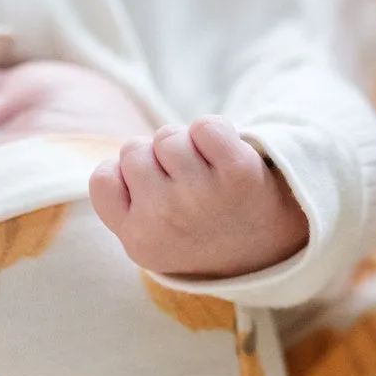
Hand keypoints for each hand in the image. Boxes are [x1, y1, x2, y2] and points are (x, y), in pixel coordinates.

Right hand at [89, 117, 309, 279]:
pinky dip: (215, 133)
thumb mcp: (153, 238)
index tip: (153, 192)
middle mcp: (165, 220)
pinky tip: (225, 160)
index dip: (126, 175)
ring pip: (168, 136)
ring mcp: (202, 196)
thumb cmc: (201, 232)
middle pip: (134, 150)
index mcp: (138, 241)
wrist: (272, 249)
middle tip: (187, 184)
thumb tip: (120, 156)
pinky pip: (205, 126)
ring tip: (208, 174)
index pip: (103, 178)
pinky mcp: (239, 173)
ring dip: (187, 145)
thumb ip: (122, 204)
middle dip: (157, 158)